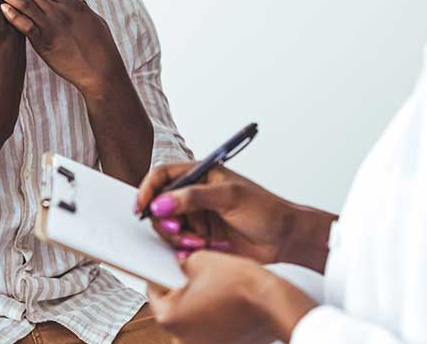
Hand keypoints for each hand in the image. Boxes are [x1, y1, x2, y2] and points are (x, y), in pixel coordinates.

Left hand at [0, 0, 128, 96]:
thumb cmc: (101, 46)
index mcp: (70, 3)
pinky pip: (27, 27)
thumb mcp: (93, 18)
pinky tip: (1, 8)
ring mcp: (52, 26)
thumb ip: (81, 3)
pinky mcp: (46, 43)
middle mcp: (59, 11)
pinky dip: (14, 16)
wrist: (102, 71)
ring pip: (24, 4)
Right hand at [135, 164, 329, 266]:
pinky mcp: (200, 240)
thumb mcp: (230, 197)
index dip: (147, 189)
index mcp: (200, 175)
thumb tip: (161, 202)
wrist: (285, 240)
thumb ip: (194, 197)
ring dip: (177, 238)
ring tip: (201, 243)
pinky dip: (184, 250)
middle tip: (177, 231)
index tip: (141, 207)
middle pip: (159, 205)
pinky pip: (178, 245)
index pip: (162, 175)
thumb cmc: (265, 210)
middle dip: (164, 221)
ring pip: (167, 228)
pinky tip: (202, 250)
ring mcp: (196, 219)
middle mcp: (194, 196)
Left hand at [147, 251, 316, 343]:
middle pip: (173, 308)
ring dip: (199, 305)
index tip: (163, 268)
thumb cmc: (240, 283)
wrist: (273, 302)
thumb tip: (180, 267)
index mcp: (169, 318)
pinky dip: (215, 317)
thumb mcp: (199, 259)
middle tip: (194, 275)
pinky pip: (211, 328)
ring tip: (215, 287)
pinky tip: (226, 301)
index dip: (159, 274)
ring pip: (193, 319)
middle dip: (182, 291)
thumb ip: (181, 265)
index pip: (153, 292)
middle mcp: (182, 339)